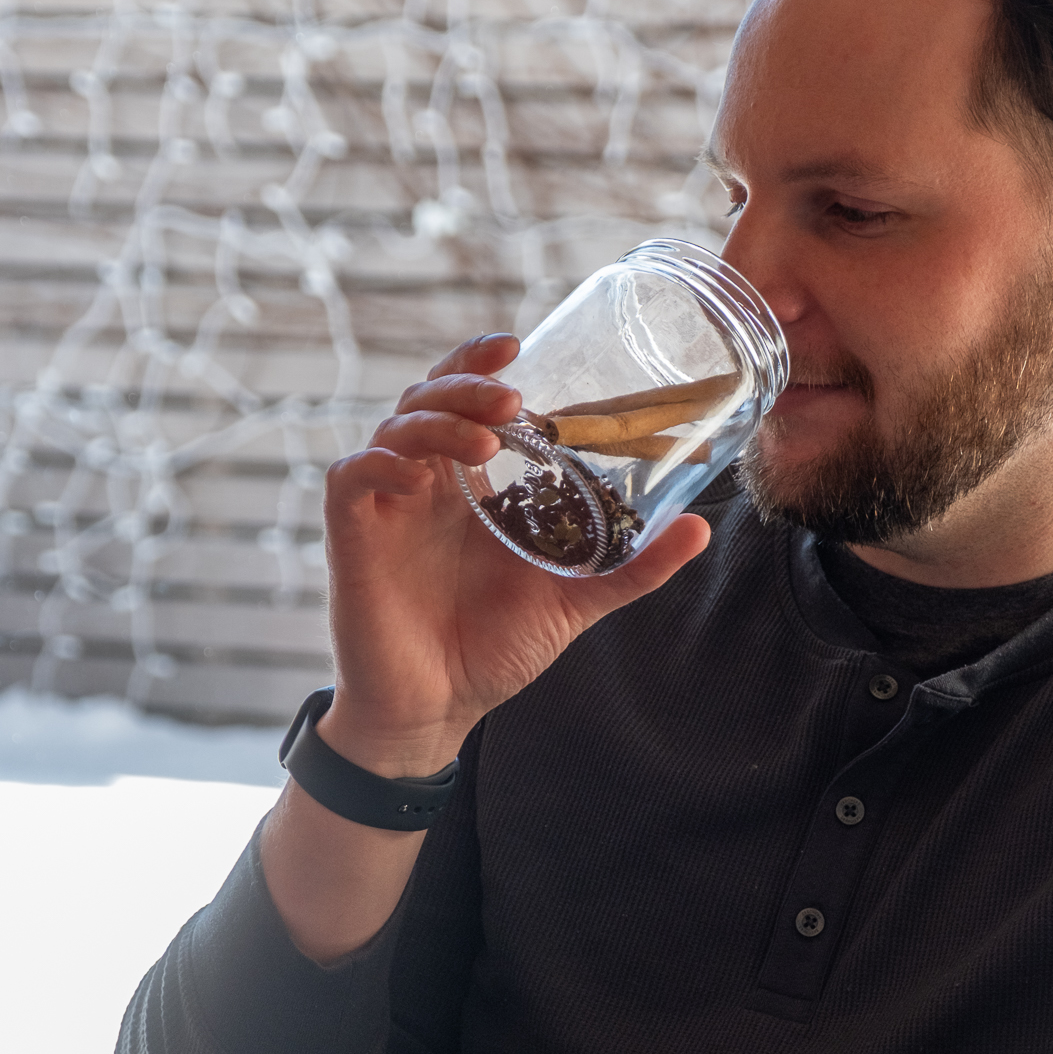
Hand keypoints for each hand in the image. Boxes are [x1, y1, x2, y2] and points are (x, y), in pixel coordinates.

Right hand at [319, 332, 709, 771]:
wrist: (440, 709)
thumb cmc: (496, 650)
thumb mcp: (576, 600)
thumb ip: (634, 566)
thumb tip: (700, 529)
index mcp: (470, 486)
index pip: (467, 400)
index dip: (480, 365)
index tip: (517, 344)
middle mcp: (426, 484)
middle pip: (430, 397)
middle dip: (466, 382)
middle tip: (512, 393)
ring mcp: (387, 505)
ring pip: (397, 426)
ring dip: (438, 420)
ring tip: (484, 437)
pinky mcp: (353, 534)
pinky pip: (352, 477)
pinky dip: (379, 462)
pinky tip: (414, 474)